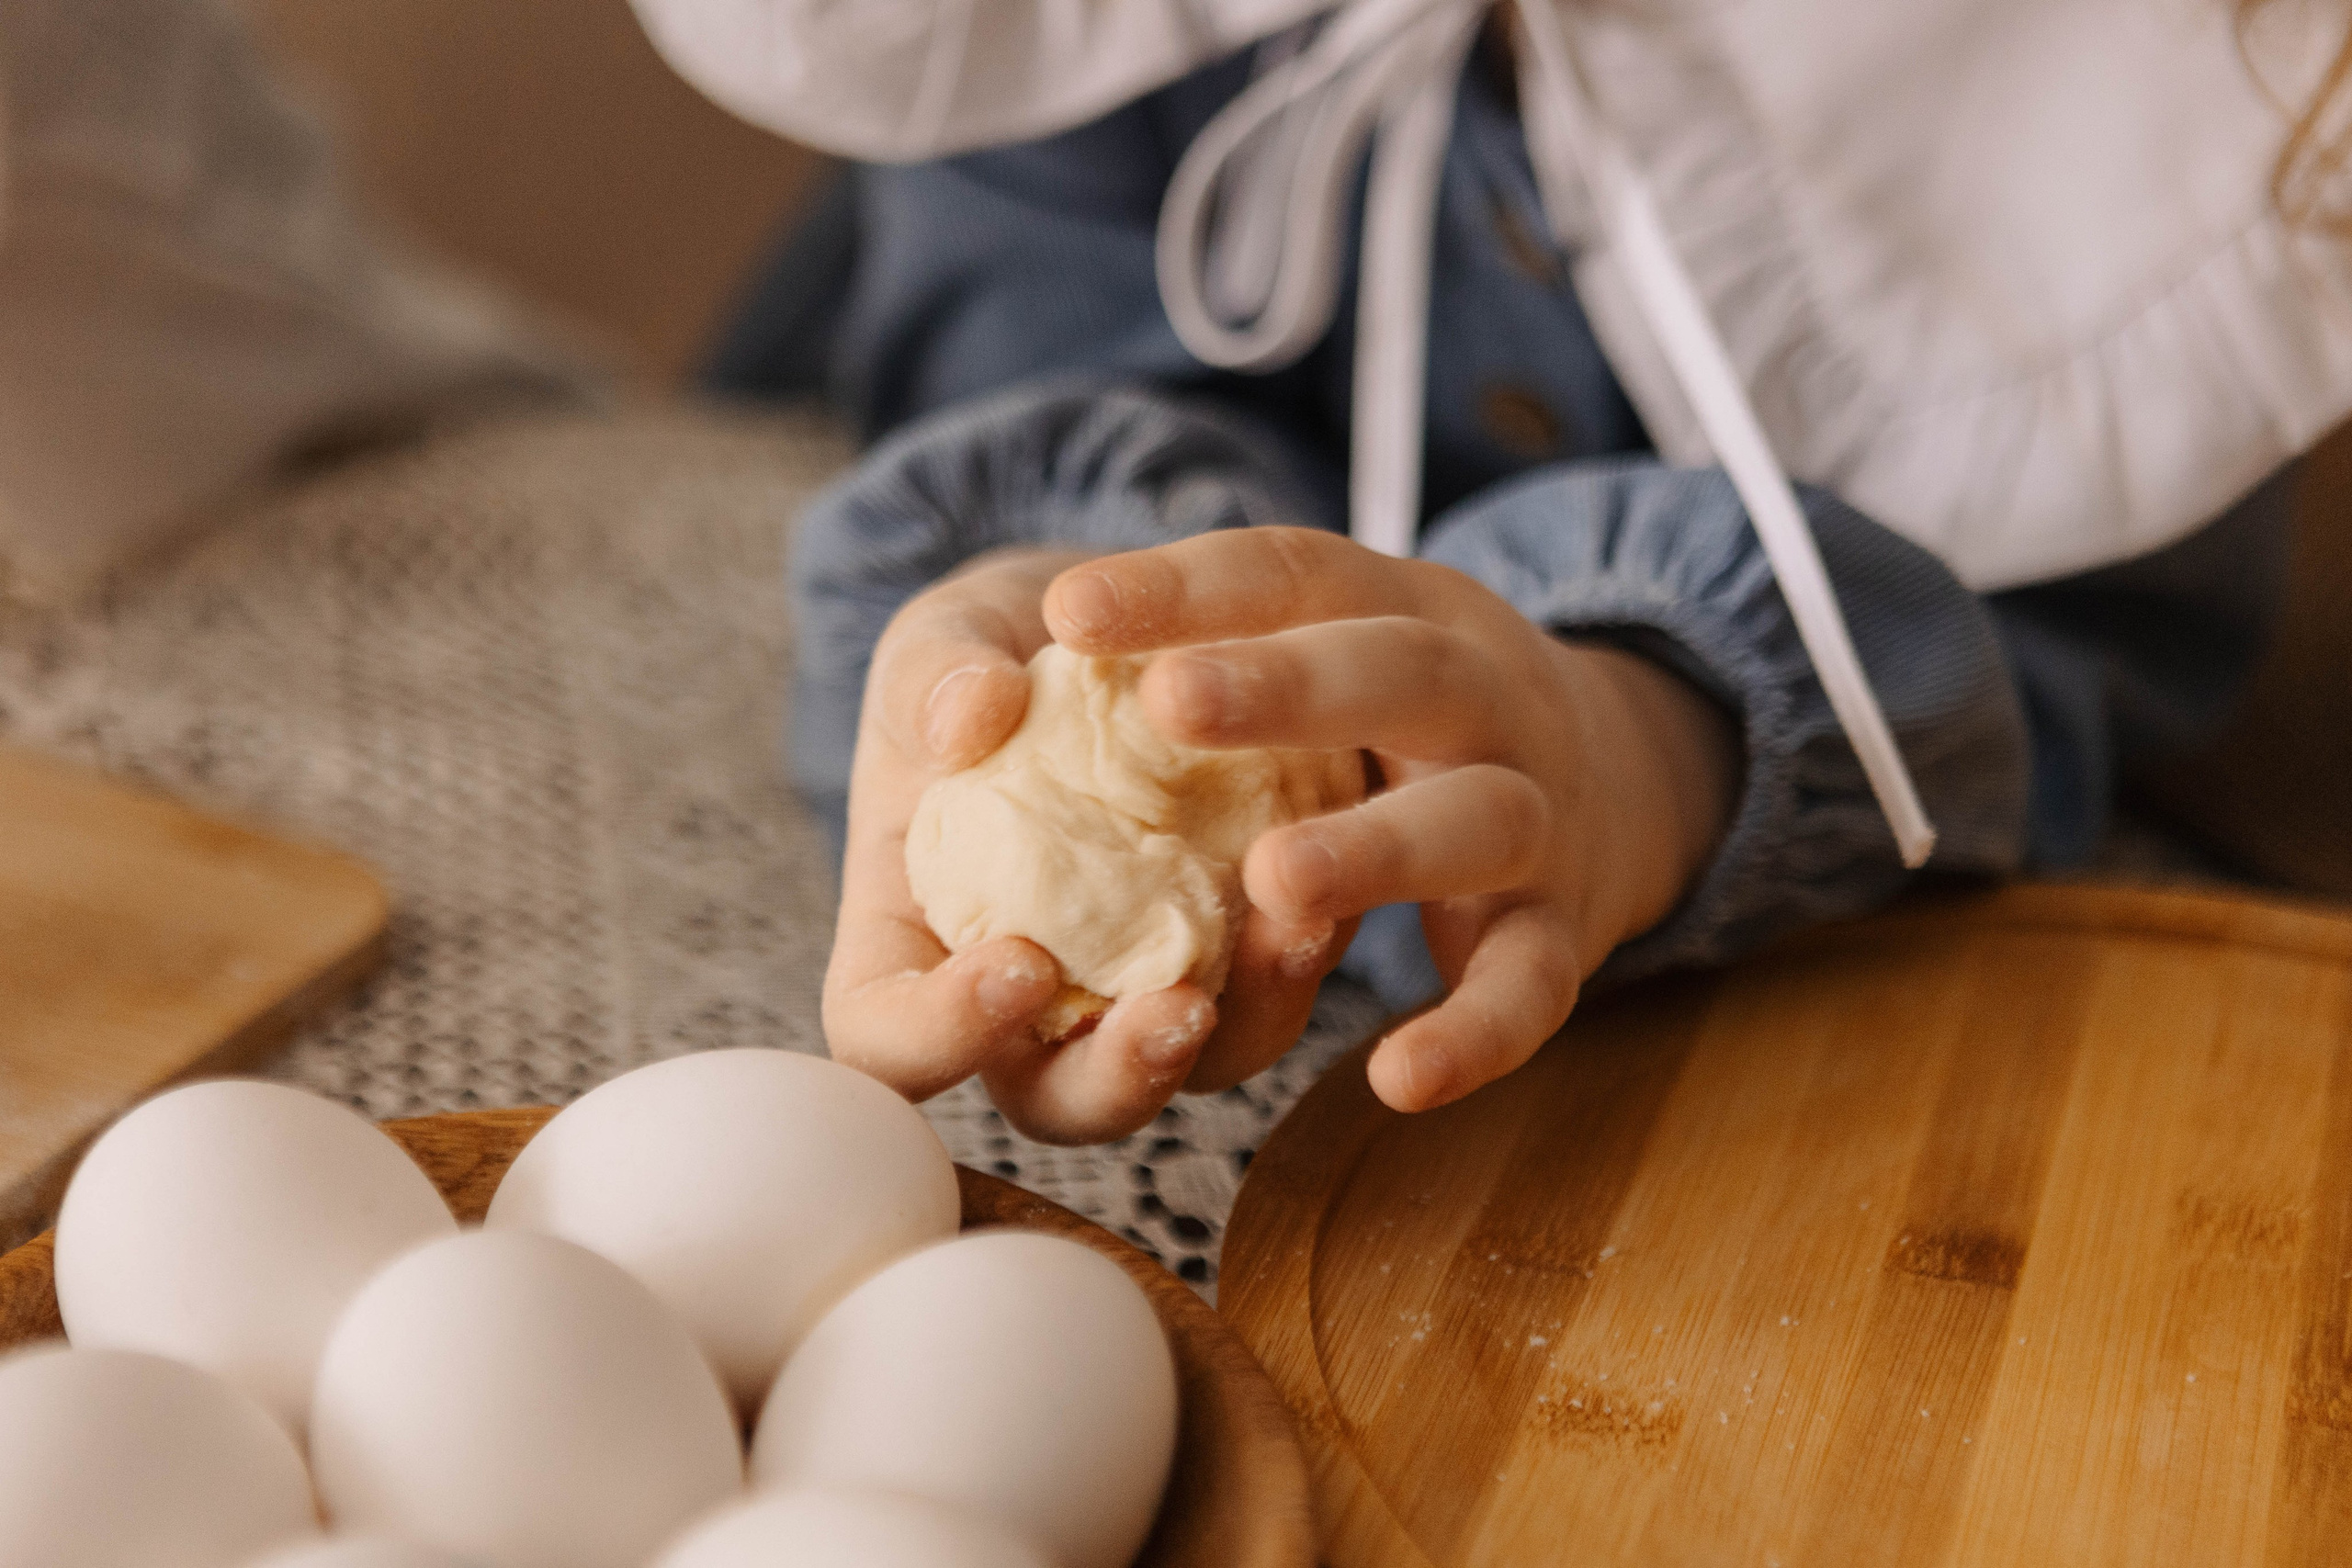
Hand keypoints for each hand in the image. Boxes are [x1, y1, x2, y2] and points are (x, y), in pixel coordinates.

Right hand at [826, 546, 1286, 1144]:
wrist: (1096, 629)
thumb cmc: (986, 656)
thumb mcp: (937, 645)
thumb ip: (931, 678)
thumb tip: (967, 718)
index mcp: (913, 945)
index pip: (890, 1040)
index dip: (941, 1036)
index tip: (1016, 959)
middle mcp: (1027, 998)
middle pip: (1056, 1100)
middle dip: (1117, 1081)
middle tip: (1174, 1010)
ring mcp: (1132, 984)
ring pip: (1184, 1070)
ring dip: (1240, 1027)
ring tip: (1288, 936)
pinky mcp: (1229, 952)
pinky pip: (1266, 995)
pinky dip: (1296, 959)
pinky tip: (1326, 892)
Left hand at [1044, 526, 1738, 1112]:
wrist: (1622, 771)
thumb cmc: (1394, 713)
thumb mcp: (1320, 643)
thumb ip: (1174, 658)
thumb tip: (970, 706)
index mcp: (1396, 605)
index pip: (1287, 572)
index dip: (1184, 586)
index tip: (1069, 607)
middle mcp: (1478, 692)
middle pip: (1397, 671)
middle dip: (1288, 688)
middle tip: (1169, 703)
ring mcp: (1532, 812)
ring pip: (1472, 823)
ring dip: (1379, 851)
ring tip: (1275, 884)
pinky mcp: (1560, 930)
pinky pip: (1531, 987)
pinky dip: (1477, 1032)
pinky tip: (1396, 1076)